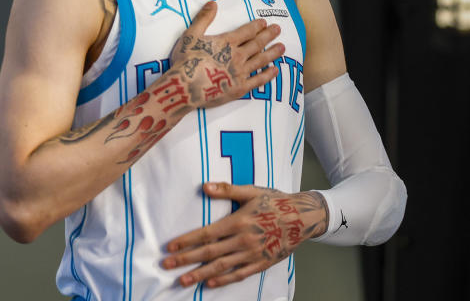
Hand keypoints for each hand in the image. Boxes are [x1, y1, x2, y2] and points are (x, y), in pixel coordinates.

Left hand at [162, 183, 328, 288]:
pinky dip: (224, 280)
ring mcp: (252, 254)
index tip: (170, 247)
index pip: (205, 234)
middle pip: (208, 253)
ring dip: (200, 274)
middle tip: (167, 266)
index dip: (186, 242)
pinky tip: (210, 283)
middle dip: (185, 260)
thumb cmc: (275, 201)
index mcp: (237, 221)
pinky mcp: (261, 263)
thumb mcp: (251, 191)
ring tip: (183, 280)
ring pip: (221, 267)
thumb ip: (227, 190)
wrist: (303, 218)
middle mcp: (242, 240)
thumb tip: (204, 186)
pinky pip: (240, 274)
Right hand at [171, 2, 284, 107]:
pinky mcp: (240, 88)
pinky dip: (267, 75)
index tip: (264, 23)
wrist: (185, 87)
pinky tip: (275, 70)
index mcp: (227, 42)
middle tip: (278, 30)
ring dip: (272, 53)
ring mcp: (240, 72)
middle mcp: (237, 56)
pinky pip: (258, 80)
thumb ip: (203, 18)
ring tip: (282, 47)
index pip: (246, 32)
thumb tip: (213, 3)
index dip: (256, 26)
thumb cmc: (186, 61)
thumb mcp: (191, 35)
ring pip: (261, 60)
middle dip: (268, 35)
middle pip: (257, 44)